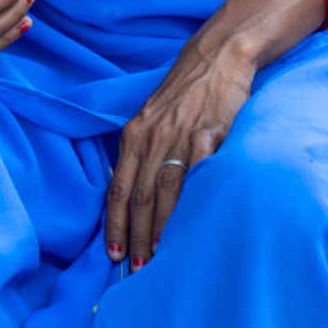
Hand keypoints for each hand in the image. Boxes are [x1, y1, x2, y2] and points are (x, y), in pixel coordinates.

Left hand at [104, 39, 254, 271]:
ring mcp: (181, 135)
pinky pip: (199, 170)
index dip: (115, 223)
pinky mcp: (211, 133)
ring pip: (166, 190)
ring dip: (161, 227)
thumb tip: (132, 195)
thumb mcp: (151, 119)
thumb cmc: (182, 95)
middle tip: (136, 268)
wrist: (215, 59)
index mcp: (133, 135)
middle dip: (136, 236)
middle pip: (139, 196)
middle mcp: (151, 137)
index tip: (113, 252)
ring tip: (161, 257)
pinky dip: (194, 198)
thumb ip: (141, 152)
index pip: (118, 188)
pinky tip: (194, 222)